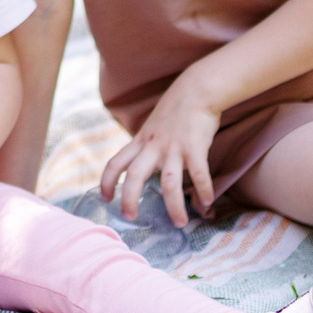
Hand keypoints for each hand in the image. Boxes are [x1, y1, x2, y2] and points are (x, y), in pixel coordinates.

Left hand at [99, 71, 221, 227]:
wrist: (197, 90)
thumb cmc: (176, 111)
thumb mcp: (152, 128)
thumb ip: (147, 147)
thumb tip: (146, 169)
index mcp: (141, 142)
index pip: (116, 163)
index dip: (107, 181)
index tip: (105, 198)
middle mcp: (153, 146)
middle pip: (135, 176)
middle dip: (130, 199)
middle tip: (131, 218)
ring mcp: (174, 147)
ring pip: (168, 183)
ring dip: (173, 206)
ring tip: (179, 223)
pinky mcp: (195, 147)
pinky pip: (198, 174)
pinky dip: (203, 191)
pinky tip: (207, 204)